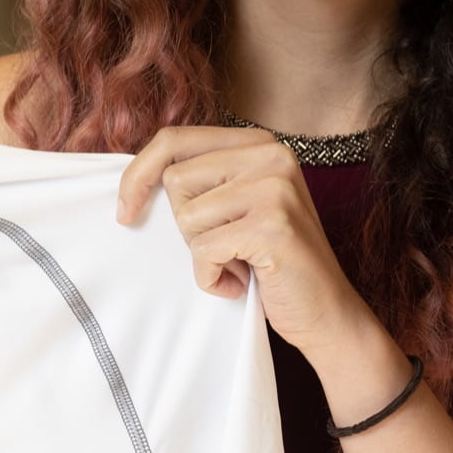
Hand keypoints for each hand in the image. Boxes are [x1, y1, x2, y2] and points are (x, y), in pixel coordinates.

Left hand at [117, 125, 368, 356]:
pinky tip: (241, 282)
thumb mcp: (237, 206)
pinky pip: (204, 251)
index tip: (125, 210)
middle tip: (224, 246)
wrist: (328, 313)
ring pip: (187, 217)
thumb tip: (132, 177)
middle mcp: (270, 155)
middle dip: (186, 225)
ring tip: (239, 262)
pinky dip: (212, 277)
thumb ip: (203, 179)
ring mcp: (275, 188)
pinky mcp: (272, 226)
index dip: (138, 174)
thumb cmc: (271, 262)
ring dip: (202, 253)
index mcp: (258, 142)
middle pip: (175, 180)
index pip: (173, 139)